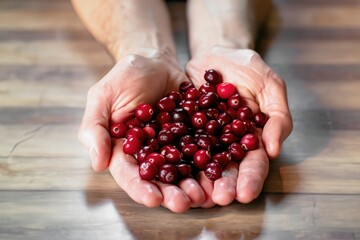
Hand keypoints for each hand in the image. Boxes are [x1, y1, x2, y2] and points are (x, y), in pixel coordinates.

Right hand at [78, 53, 205, 211]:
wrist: (155, 61)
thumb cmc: (125, 76)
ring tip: (204, 194)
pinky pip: (203, 151)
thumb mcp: (103, 96)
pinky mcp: (194, 135)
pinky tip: (219, 172)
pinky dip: (211, 163)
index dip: (140, 188)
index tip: (153, 199)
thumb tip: (97, 163)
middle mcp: (150, 153)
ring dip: (193, 185)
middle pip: (159, 179)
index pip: (130, 174)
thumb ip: (95, 127)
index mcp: (124, 149)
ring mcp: (174, 146)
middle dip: (171, 193)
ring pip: (183, 170)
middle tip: (183, 202)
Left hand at [186, 46, 292, 205]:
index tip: (245, 194)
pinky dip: (172, 161)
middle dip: (223, 187)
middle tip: (218, 199)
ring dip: (196, 182)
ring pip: (199, 166)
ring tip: (192, 196)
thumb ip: (277, 116)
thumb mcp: (269, 85)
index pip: (254, 163)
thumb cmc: (245, 68)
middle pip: (225, 170)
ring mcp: (201, 140)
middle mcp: (225, 145)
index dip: (250, 179)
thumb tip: (273, 150)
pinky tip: (168, 172)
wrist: (212, 55)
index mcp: (249, 138)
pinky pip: (175, 147)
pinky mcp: (179, 131)